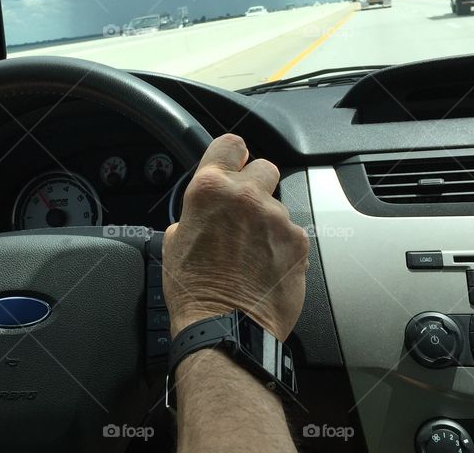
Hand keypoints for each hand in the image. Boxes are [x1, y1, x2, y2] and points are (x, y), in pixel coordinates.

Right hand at [162, 134, 307, 340]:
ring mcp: (277, 219)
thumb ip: (196, 213)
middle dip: (256, 185)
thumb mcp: (174, 240)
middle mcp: (247, 196)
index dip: (232, 154)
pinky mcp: (299, 243)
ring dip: (267, 222)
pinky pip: (292, 234)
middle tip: (244, 211)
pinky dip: (282, 246)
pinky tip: (266, 266)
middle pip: (264, 168)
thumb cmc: (194, 290)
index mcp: (211, 189)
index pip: (229, 144)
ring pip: (278, 206)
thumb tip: (205, 211)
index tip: (234, 163)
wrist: (225, 328)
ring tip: (251, 253)